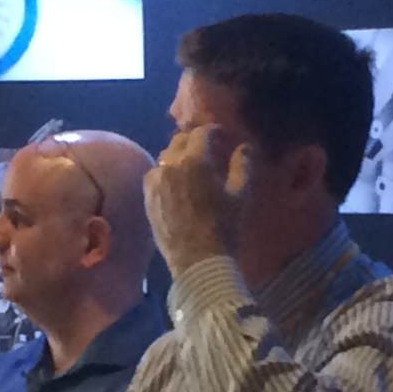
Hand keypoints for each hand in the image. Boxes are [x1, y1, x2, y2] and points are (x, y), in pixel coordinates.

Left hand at [144, 121, 242, 272]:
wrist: (197, 260)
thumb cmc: (224, 227)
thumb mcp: (240, 195)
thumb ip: (242, 165)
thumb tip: (244, 147)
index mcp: (194, 161)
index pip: (201, 133)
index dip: (213, 131)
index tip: (221, 136)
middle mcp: (170, 166)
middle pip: (179, 141)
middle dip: (194, 140)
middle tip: (207, 148)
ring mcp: (155, 182)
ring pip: (165, 157)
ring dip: (179, 155)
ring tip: (191, 165)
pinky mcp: (147, 197)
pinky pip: (155, 175)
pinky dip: (166, 172)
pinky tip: (176, 182)